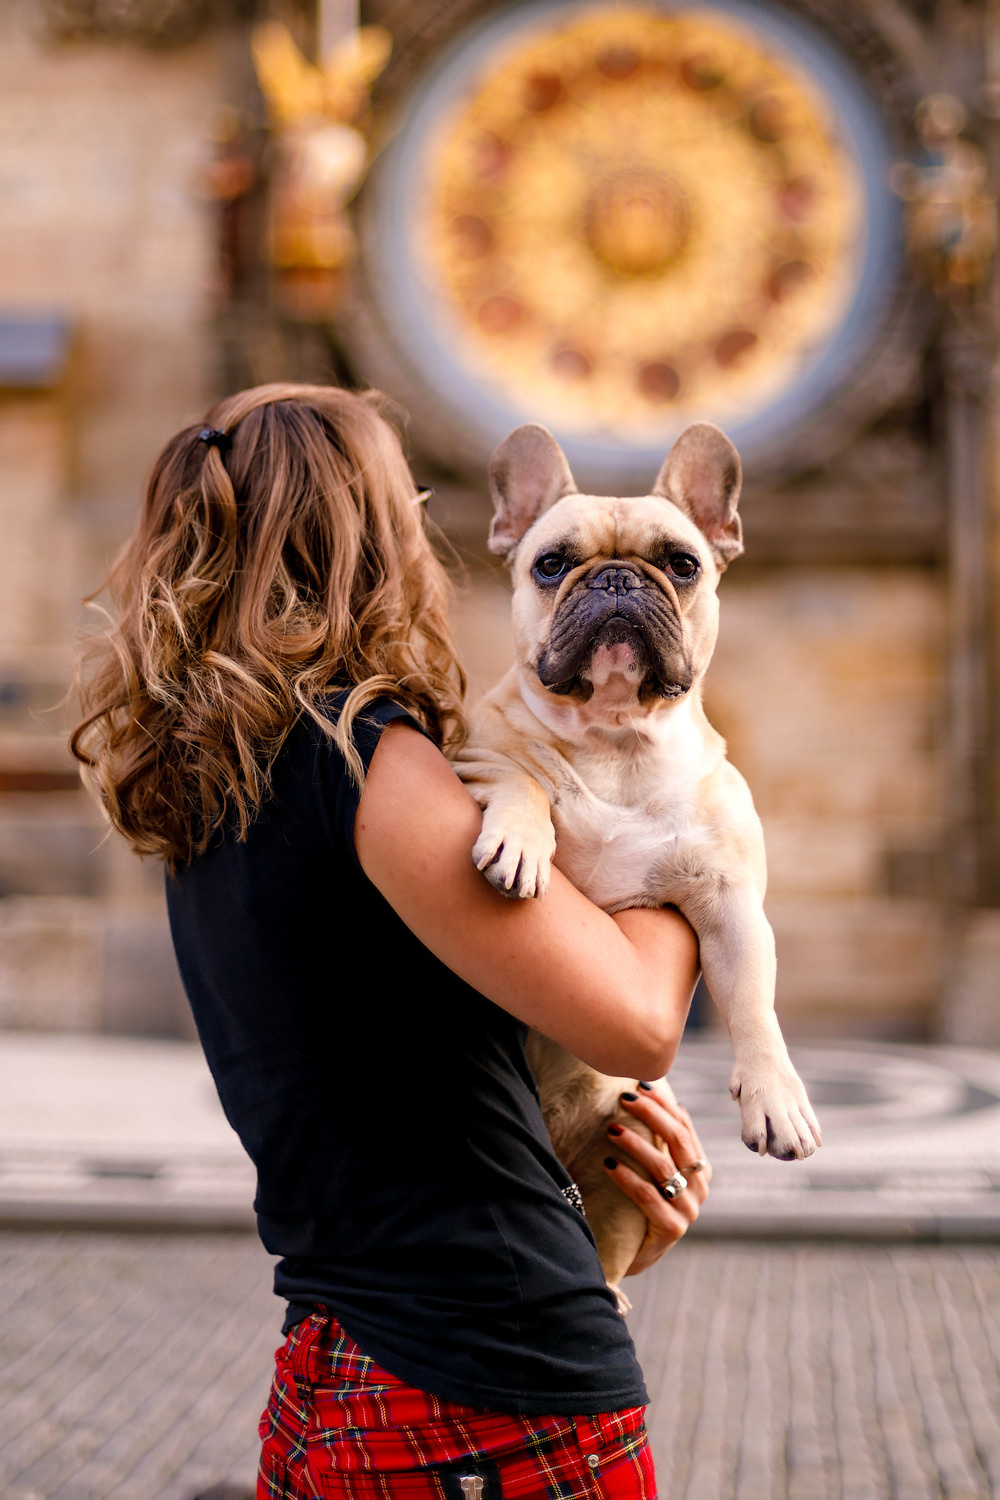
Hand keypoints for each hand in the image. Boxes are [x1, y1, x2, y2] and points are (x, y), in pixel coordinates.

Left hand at [603, 1081, 711, 1275]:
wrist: (632, 1253)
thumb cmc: (639, 1204)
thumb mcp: (652, 1170)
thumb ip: (656, 1141)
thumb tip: (645, 1094)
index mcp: (698, 1168)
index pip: (684, 1127)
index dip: (664, 1104)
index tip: (640, 1085)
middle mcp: (698, 1187)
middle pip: (677, 1140)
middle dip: (651, 1114)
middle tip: (624, 1098)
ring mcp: (688, 1210)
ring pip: (662, 1166)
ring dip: (635, 1143)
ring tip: (611, 1128)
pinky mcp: (671, 1229)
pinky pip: (647, 1196)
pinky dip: (627, 1177)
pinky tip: (608, 1164)